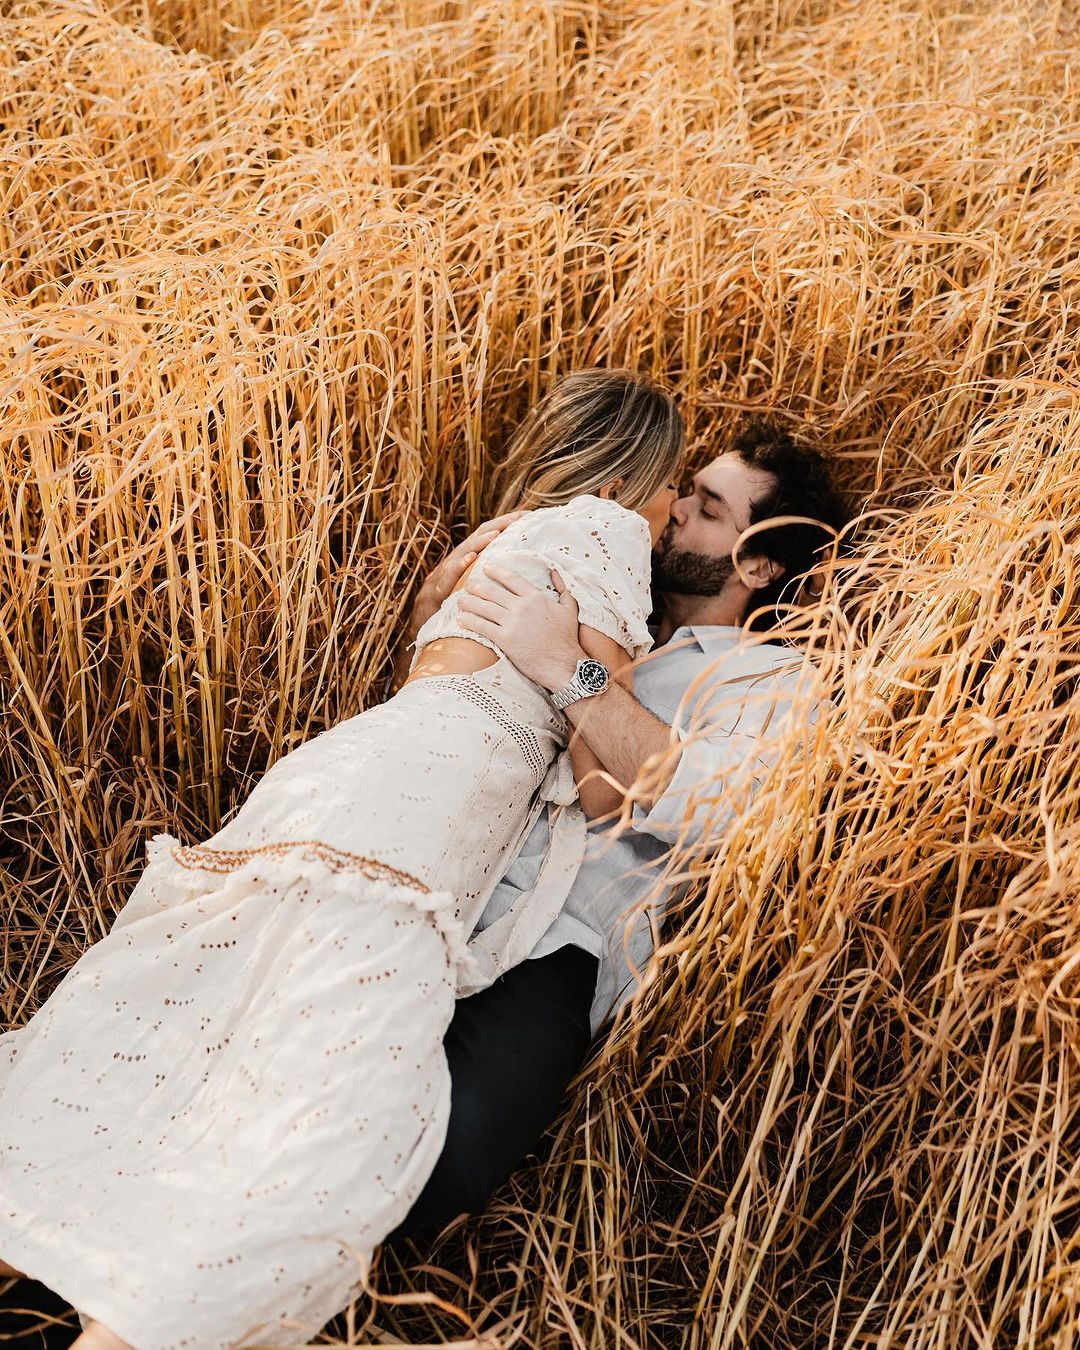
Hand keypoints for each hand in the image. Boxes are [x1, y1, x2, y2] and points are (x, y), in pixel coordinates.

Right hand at [409, 510, 528, 636]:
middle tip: (518, 518)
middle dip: (499, 524)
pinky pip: (452, 572)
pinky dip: (461, 563)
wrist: (426, 612)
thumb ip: (492, 569)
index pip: (491, 533)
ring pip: (466, 549)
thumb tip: (519, 564)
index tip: (527, 515)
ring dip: (481, 541)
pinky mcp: (440, 583)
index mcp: (471, 554)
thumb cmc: (456, 596)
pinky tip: (471, 558)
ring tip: (497, 534)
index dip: (507, 523)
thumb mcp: (477, 580)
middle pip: (481, 534)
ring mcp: (449, 568)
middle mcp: (460, 556)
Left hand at [457, 565, 584, 690]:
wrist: (564, 664)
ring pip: (484, 608)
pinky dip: (469, 621)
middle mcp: (522, 607)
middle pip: (493, 592)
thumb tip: (554, 571)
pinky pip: (482, 627)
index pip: (512, 579)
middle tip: (468, 584)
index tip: (486, 567)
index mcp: (536, 597)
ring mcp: (512, 623)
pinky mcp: (505, 640)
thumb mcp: (570, 608)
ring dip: (469, 603)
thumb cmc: (567, 638)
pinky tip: (460, 619)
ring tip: (460, 601)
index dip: (497, 571)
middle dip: (477, 586)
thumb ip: (562, 588)